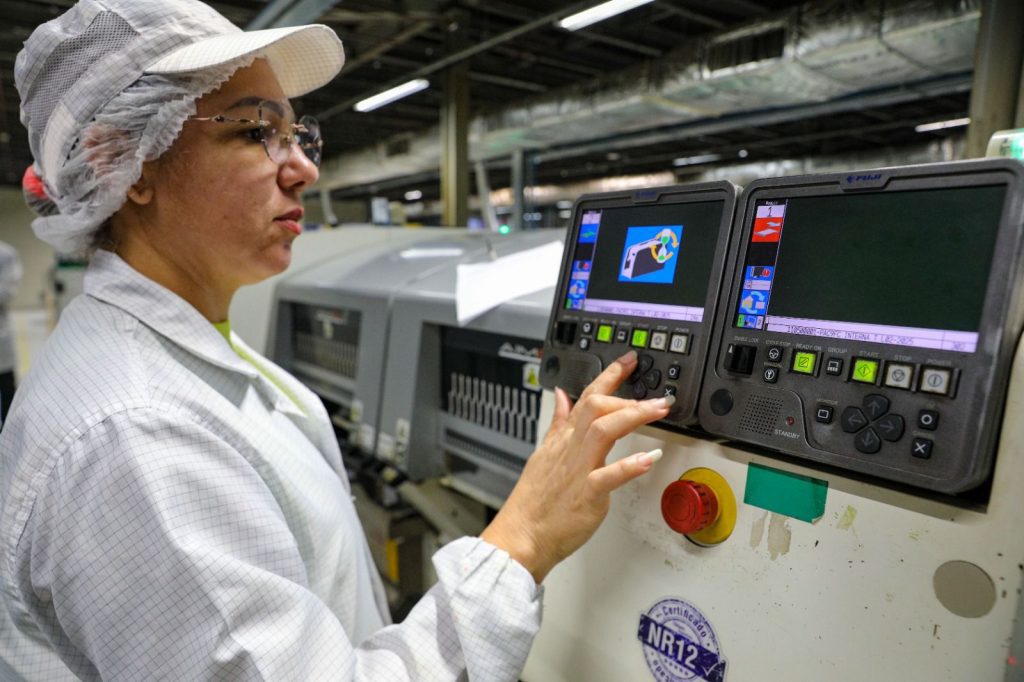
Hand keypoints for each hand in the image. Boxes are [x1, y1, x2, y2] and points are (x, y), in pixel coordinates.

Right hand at [480, 350, 669, 582]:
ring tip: (657, 411)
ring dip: (632, 416)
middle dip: (627, 395)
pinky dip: (629, 466)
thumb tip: (563, 396)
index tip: (629, 360)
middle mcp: (572, 449)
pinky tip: (649, 459)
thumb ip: (558, 423)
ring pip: (603, 431)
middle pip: (596, 407)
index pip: (587, 397)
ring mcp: (579, 470)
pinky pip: (608, 476)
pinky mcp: (587, 495)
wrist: (521, 535)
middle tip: (656, 395)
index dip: (609, 376)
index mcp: (564, 439)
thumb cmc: (534, 501)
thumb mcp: (544, 453)